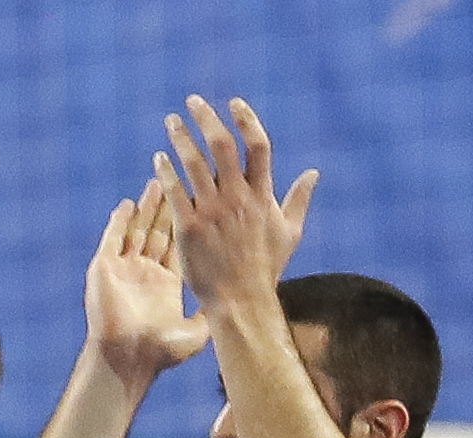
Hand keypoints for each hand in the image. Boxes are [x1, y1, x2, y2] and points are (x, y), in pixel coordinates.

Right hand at [84, 170, 210, 390]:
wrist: (126, 363)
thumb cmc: (159, 353)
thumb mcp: (195, 331)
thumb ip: (213, 312)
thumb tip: (237, 306)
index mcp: (166, 283)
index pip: (181, 243)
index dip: (192, 221)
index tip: (206, 199)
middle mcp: (146, 273)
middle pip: (160, 229)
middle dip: (171, 204)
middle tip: (182, 182)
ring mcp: (124, 271)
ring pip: (137, 230)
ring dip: (146, 207)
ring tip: (157, 180)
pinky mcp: (105, 271)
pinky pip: (112, 239)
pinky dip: (119, 221)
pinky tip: (128, 204)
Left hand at [160, 97, 313, 311]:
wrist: (241, 301)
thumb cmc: (266, 269)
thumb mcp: (290, 232)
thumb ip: (300, 198)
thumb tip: (314, 172)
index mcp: (262, 195)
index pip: (258, 146)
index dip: (246, 120)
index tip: (234, 103)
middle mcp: (238, 199)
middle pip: (222, 146)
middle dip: (206, 119)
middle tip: (192, 102)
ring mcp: (213, 213)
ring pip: (195, 164)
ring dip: (182, 138)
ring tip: (171, 122)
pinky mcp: (189, 229)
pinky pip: (175, 192)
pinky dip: (166, 172)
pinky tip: (158, 159)